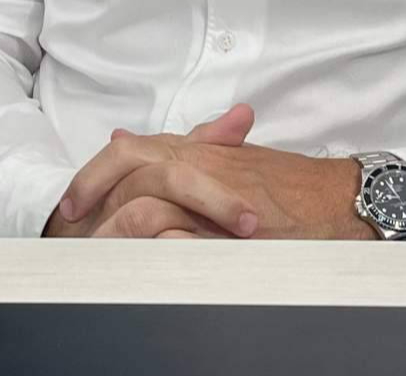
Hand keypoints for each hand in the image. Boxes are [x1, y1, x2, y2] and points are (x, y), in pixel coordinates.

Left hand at [53, 104, 382, 240]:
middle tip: (70, 225)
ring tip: (96, 253)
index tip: (68, 207)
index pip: (125, 153)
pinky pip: (183, 237)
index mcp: (191, 151)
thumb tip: (121, 138)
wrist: (337, 200)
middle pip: (128, 165)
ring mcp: (214, 194)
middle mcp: (198, 164)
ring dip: (117, 228)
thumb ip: (173, 150)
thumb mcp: (225, 161)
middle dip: (92, 193)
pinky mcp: (233, 226)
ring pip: (148, 201)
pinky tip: (138, 267)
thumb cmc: (283, 187)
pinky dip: (156, 251)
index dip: (91, 177)